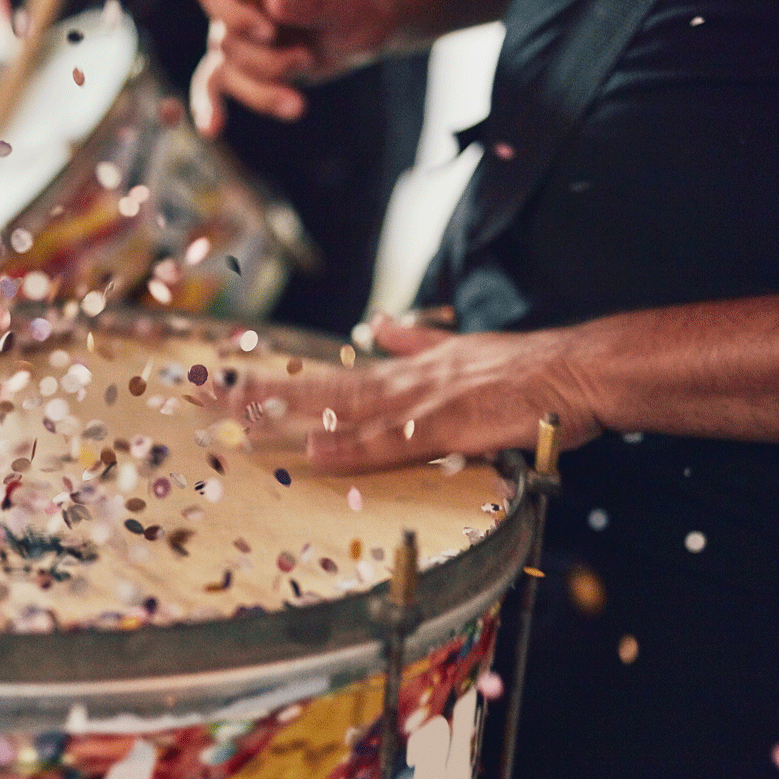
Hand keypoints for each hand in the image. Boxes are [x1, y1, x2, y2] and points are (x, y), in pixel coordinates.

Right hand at [188, 0, 406, 135]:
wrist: (363, 27)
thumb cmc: (353, 7)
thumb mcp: (341, 4)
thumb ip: (311, 0)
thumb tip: (275, 3)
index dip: (236, 17)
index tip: (269, 32)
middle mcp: (235, 2)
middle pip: (227, 41)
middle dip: (266, 63)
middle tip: (307, 59)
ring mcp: (233, 34)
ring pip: (225, 72)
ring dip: (261, 93)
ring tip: (298, 105)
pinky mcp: (237, 65)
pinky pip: (211, 85)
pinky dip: (209, 107)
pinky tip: (211, 129)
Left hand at [234, 317, 603, 472]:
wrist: (572, 369)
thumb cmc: (522, 368)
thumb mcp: (457, 349)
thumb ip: (413, 342)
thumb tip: (378, 325)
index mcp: (401, 372)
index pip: (325, 379)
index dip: (275, 383)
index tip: (229, 385)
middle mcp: (400, 384)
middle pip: (316, 391)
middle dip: (259, 396)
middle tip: (206, 398)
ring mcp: (419, 406)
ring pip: (340, 413)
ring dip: (290, 419)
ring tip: (237, 424)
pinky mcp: (446, 429)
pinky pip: (390, 443)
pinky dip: (352, 448)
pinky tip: (316, 452)